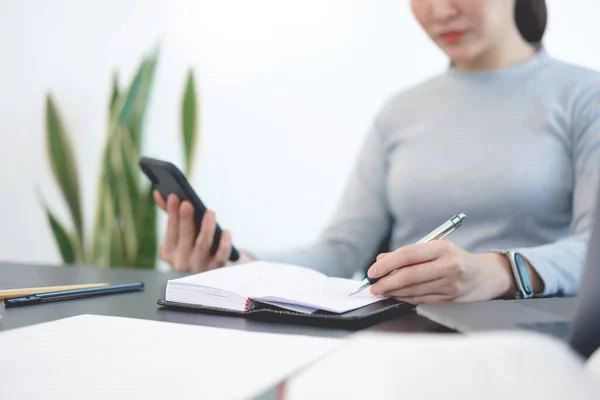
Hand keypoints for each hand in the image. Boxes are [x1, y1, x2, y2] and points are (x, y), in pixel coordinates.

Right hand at [154, 191, 251, 272]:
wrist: (212, 271)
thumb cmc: (194, 245)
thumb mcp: (182, 233)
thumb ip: (172, 214)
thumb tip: (158, 193)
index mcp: (169, 252)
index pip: (170, 231)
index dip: (172, 214)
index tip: (174, 197)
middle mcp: (181, 262)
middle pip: (184, 238)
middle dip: (185, 220)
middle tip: (188, 203)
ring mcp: (198, 267)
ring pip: (202, 246)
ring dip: (206, 228)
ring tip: (210, 212)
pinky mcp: (216, 269)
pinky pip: (221, 256)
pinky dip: (224, 243)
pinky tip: (226, 231)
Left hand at [367, 240, 514, 303]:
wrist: (485, 275)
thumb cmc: (455, 258)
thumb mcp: (435, 248)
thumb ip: (408, 253)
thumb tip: (381, 260)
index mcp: (443, 248)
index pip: (408, 254)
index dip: (387, 263)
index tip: (373, 270)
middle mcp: (448, 266)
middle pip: (409, 275)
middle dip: (386, 282)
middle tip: (373, 286)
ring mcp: (450, 285)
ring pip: (414, 290)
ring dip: (393, 292)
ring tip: (381, 290)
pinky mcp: (450, 299)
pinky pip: (421, 300)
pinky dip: (405, 298)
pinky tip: (396, 296)